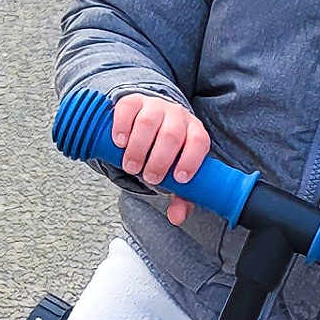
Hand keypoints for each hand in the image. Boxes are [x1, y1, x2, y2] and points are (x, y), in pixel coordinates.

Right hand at [111, 93, 209, 226]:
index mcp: (194, 132)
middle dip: (160, 159)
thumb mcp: (174, 171)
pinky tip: (119, 143)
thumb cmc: (165, 151)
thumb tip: (177, 218)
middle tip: (149, 177)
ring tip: (131, 166)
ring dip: (138, 148)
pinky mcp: (133, 101)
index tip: (179, 179)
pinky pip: (127, 110)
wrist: (147, 118)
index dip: (191, 160)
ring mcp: (155, 106)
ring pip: (148, 123)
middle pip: (171, 135)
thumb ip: (180, 195)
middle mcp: (177, 116)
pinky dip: (122, 127)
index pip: (199, 142)